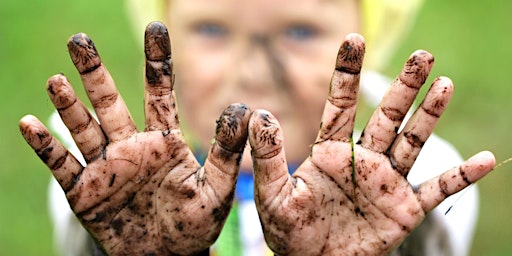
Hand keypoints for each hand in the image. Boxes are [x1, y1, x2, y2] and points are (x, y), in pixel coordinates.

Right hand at [19, 22, 249, 254]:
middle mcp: (131, 147)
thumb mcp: (216, 187)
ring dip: (68, 105)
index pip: (158, 92)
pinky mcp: (85, 190)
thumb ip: (226, 150)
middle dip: (96, 72)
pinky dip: (45, 145)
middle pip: (110, 102)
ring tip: (57, 80)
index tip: (155, 28)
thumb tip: (243, 109)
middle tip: (80, 40)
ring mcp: (106, 166)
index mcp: (163, 141)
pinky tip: (28, 123)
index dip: (157, 61)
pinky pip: (61, 164)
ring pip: (83, 127)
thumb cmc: (195, 224)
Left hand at [248, 33, 494, 254]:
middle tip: (422, 55)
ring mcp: (386, 181)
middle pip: (387, 116)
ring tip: (444, 83)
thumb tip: (259, 114)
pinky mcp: (405, 208)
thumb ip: (269, 156)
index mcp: (331, 153)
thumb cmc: (290, 232)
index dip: (347, 73)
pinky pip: (438, 190)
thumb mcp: (273, 194)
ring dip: (429, 115)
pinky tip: (484, 159)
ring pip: (413, 142)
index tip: (354, 39)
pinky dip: (461, 177)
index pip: (341, 105)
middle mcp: (363, 160)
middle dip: (404, 87)